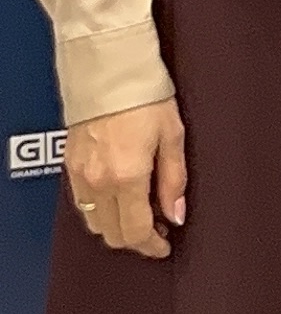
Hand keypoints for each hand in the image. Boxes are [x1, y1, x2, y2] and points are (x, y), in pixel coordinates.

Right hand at [66, 98, 187, 257]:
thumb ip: (174, 180)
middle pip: (112, 234)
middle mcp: (99, 181)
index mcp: (127, 176)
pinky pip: (82, 202)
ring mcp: (81, 174)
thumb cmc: (144, 95)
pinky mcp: (70, 164)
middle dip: (135, 238)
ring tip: (138, 210)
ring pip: (95, 222)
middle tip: (155, 227)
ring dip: (116, 225)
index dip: (151, 246)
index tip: (163, 245)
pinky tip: (118, 195)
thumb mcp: (172, 135)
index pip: (135, 232)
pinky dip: (100, 208)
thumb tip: (176, 214)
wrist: (108, 67)